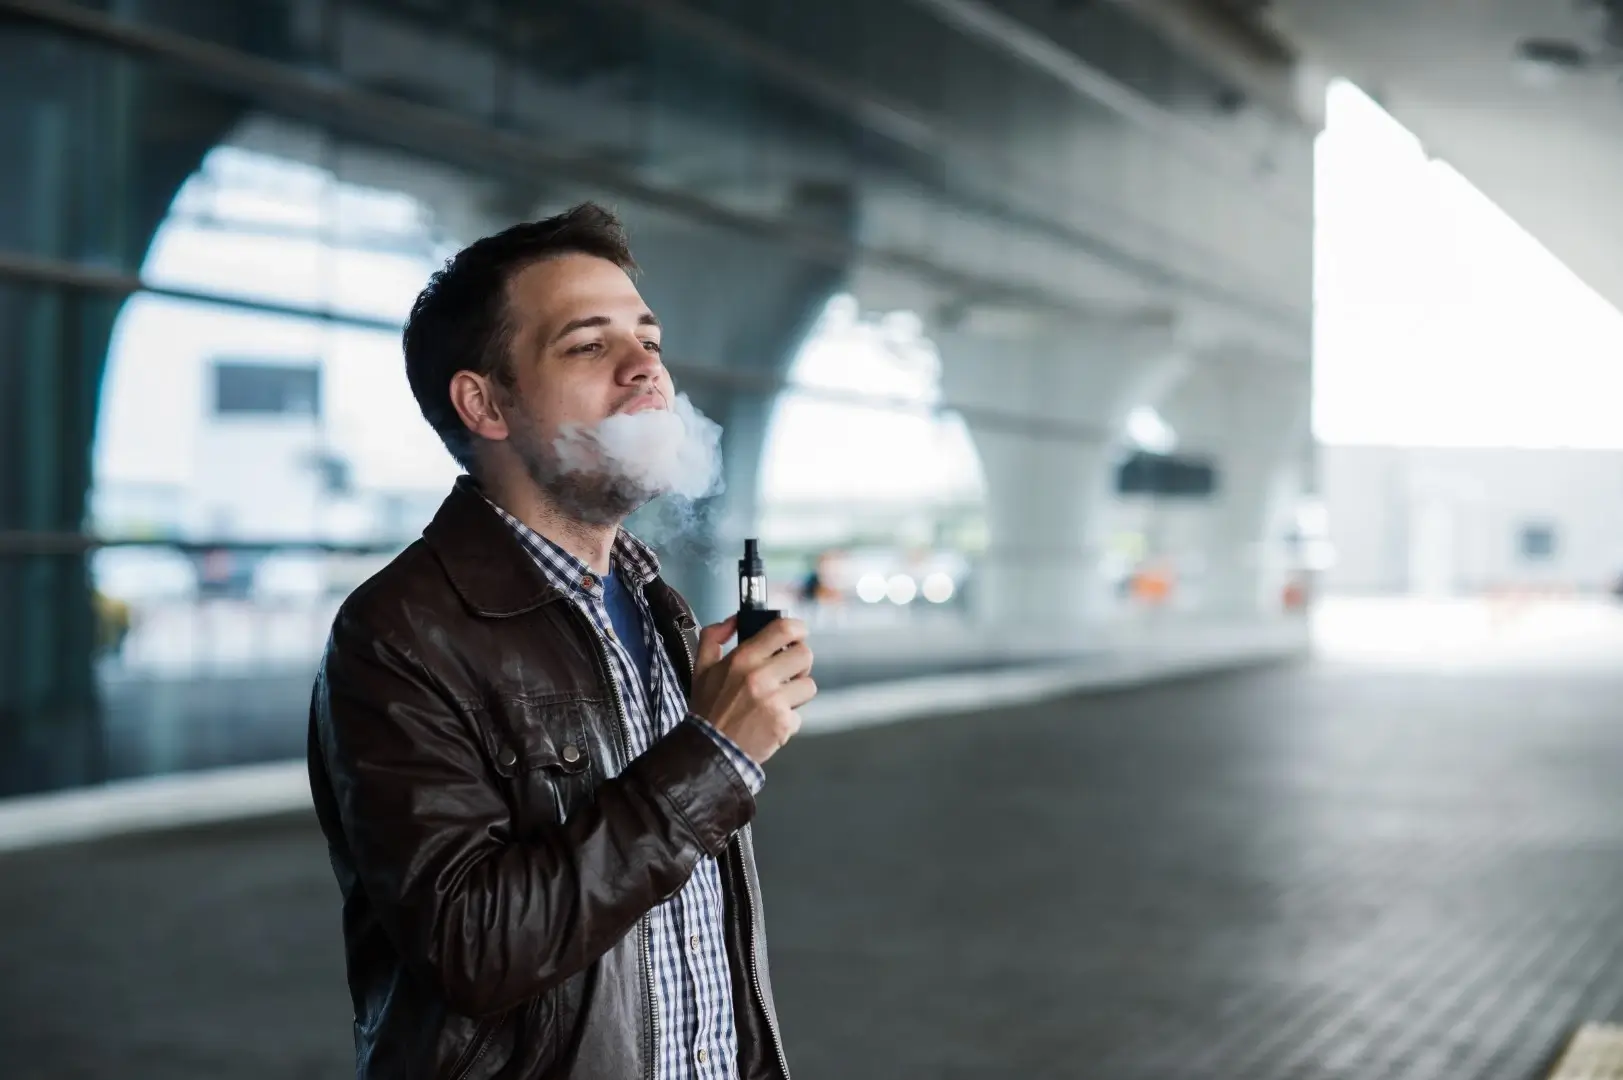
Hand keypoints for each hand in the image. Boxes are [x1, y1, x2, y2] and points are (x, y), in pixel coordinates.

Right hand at [690, 615, 815, 765]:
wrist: (709, 750)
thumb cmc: (708, 710)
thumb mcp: (702, 668)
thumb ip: (713, 636)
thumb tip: (734, 620)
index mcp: (743, 659)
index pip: (784, 629)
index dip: (798, 628)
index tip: (798, 633)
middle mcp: (760, 677)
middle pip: (805, 654)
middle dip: (799, 662)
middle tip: (788, 671)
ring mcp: (774, 701)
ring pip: (808, 685)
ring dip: (796, 693)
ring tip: (778, 699)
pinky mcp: (783, 723)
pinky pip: (800, 714)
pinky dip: (788, 719)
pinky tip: (770, 721)